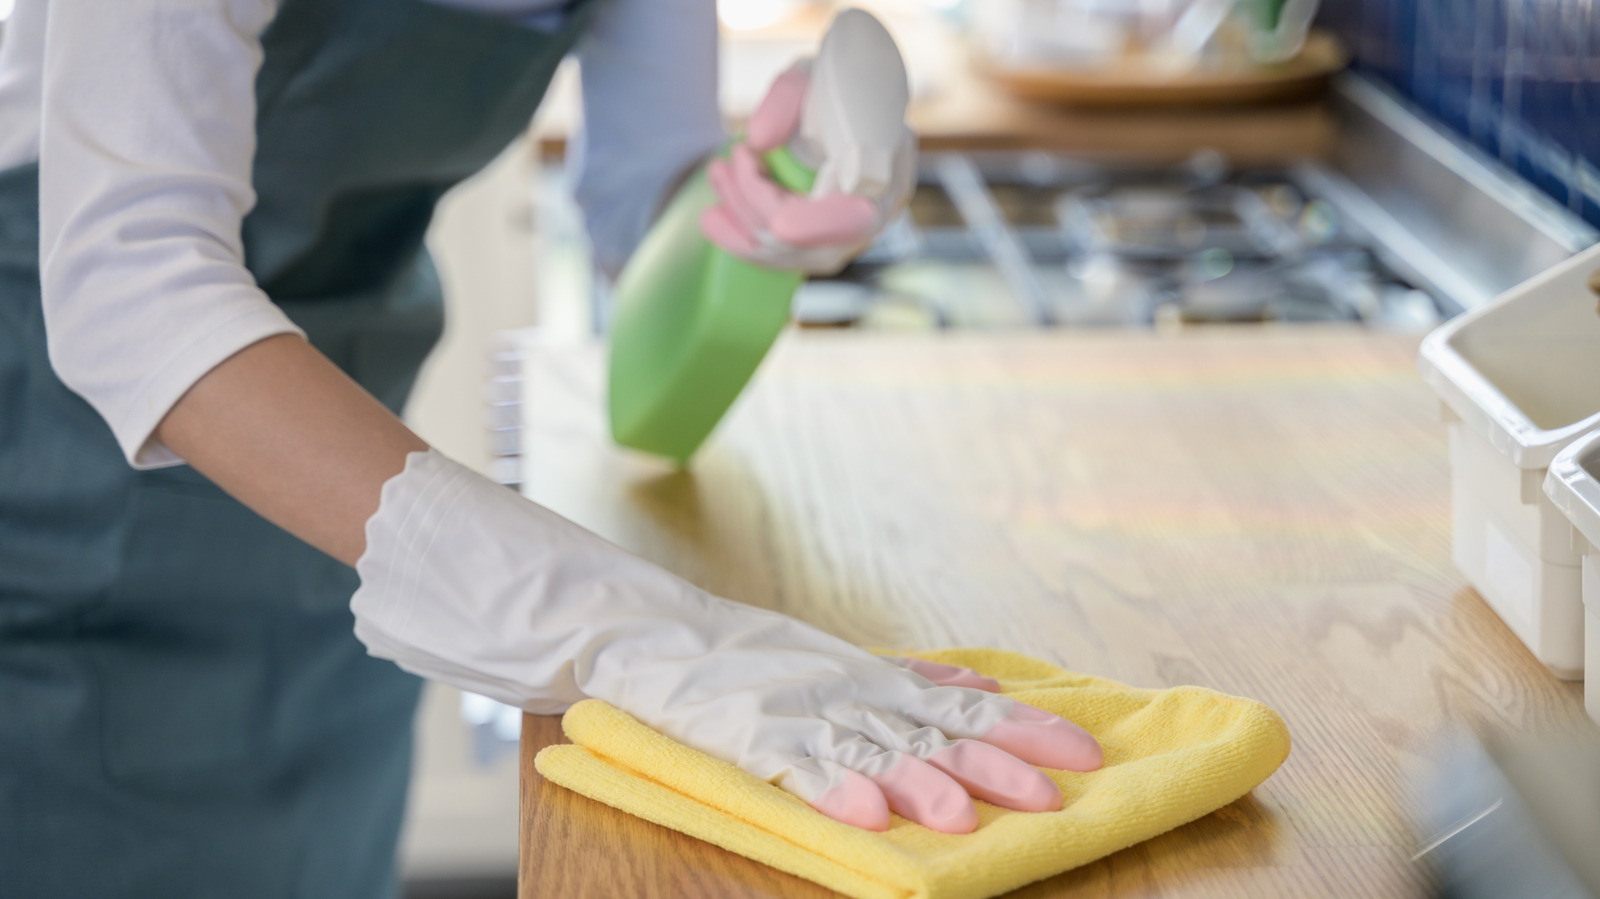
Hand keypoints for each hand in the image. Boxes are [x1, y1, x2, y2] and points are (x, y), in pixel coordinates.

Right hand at [352, 451, 1100, 832]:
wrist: (603, 613)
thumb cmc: (704, 650)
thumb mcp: (805, 659)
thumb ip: (876, 675)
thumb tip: (954, 684)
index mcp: (844, 666)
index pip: (944, 695)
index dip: (1014, 723)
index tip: (1082, 747)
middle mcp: (823, 679)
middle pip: (924, 721)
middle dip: (998, 758)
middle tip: (1066, 789)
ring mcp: (776, 700)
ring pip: (866, 742)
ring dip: (925, 781)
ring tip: (977, 818)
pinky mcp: (726, 723)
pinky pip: (786, 760)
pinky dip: (831, 787)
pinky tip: (871, 819)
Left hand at [699, 63, 916, 275]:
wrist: (841, 96)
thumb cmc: (830, 78)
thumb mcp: (811, 73)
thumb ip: (786, 99)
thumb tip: (758, 141)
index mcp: (887, 168)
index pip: (858, 215)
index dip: (819, 226)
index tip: (779, 225)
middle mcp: (876, 211)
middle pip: (811, 237)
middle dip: (753, 206)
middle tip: (722, 164)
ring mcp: (849, 233)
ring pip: (788, 252)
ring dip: (740, 217)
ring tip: (715, 174)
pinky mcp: (822, 241)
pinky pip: (782, 257)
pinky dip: (742, 240)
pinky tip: (713, 220)